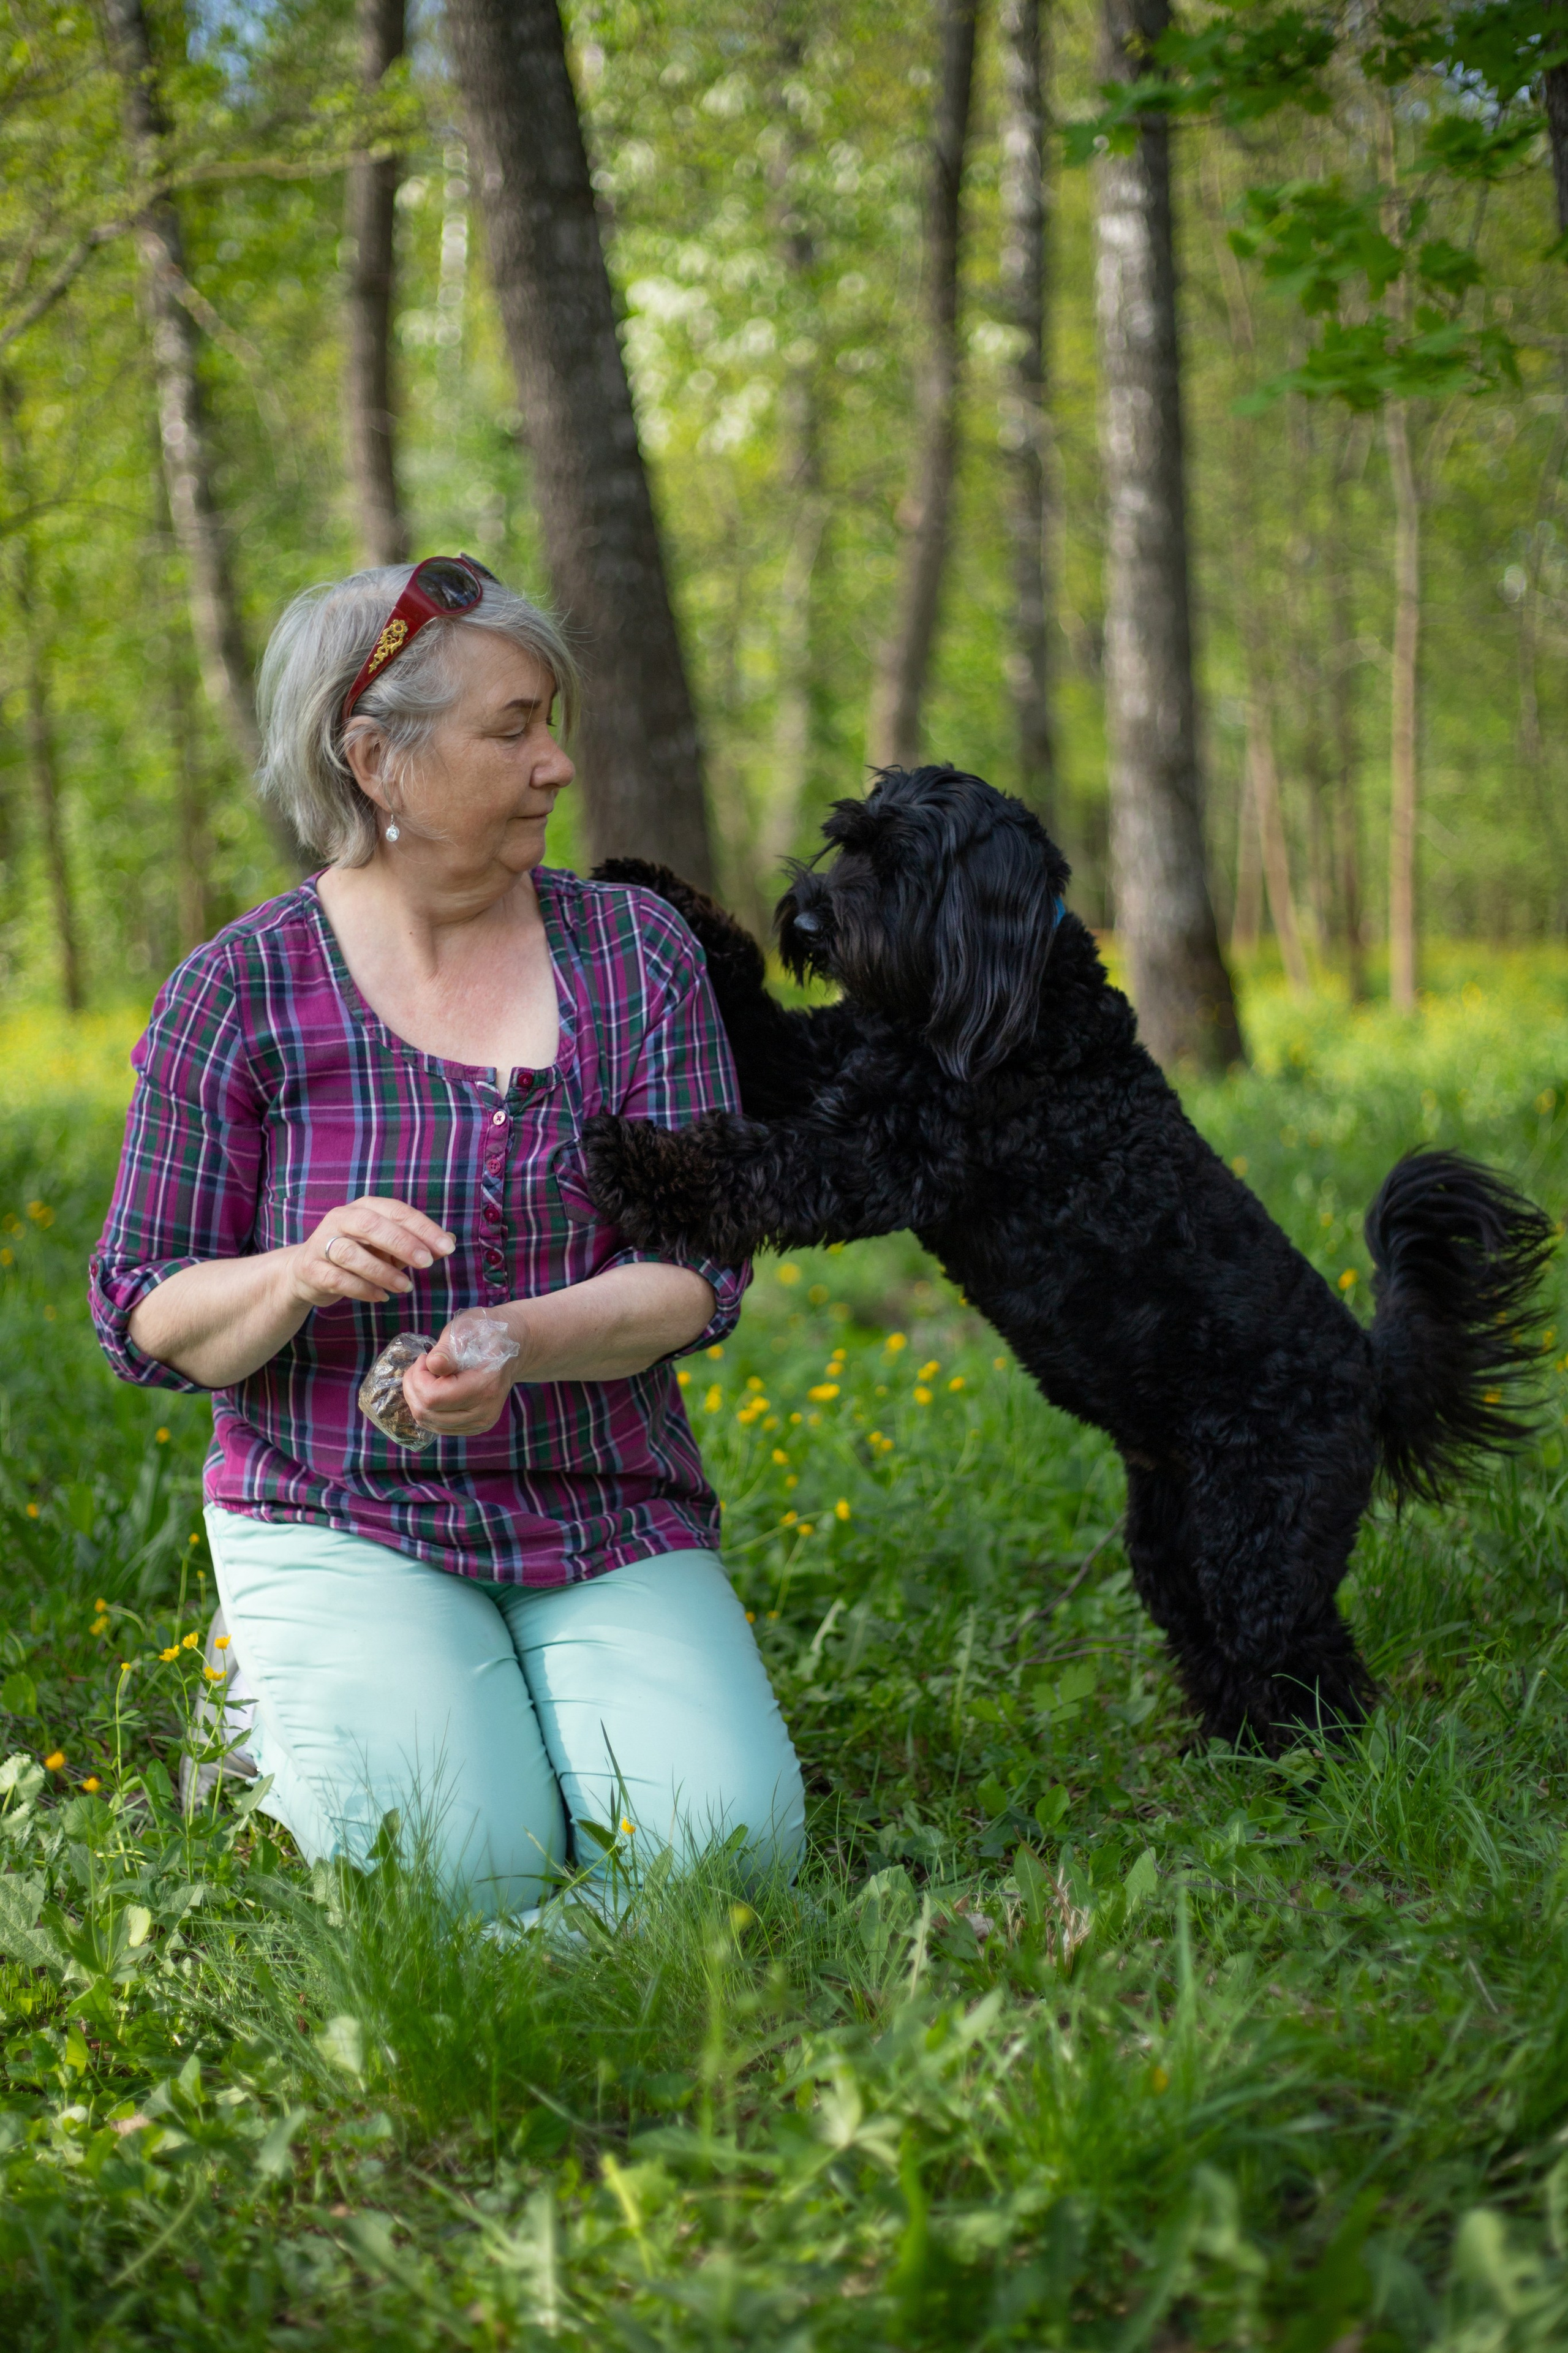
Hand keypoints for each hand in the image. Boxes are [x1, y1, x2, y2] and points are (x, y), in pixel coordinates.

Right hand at [290, 1197, 455, 1309]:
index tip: (446, 1247)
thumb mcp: (387, 1246)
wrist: (307, 1271)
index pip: (396, 1210)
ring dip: (383, 1271)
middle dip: (402, 1243)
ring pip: (351, 1254)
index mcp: (364, 1207)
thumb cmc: (357, 1254)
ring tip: (405, 1286)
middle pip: (370, 1225)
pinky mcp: (312, 1269)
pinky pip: (337, 1279)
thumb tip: (449, 1242)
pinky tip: (381, 1296)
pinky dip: (362, 1289)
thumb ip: (415, 1243)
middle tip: (426, 1263)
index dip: (422, 1227)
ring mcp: (322, 1243)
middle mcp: (340, 1219)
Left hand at [401, 1309, 526, 1437]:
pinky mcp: (473, 1427)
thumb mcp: (467, 1328)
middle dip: (413, 1386)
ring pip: (427, 1421)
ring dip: (417, 1397)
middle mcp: (485, 1412)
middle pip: (426, 1412)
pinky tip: (434, 1388)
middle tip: (421, 1364)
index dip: (418, 1378)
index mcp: (486, 1386)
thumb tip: (433, 1365)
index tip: (424, 1358)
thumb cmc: (487, 1333)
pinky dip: (427, 1407)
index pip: (432, 1398)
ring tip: (428, 1375)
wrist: (514, 1347)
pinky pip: (436, 1425)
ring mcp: (480, 1423)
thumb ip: (448, 1348)